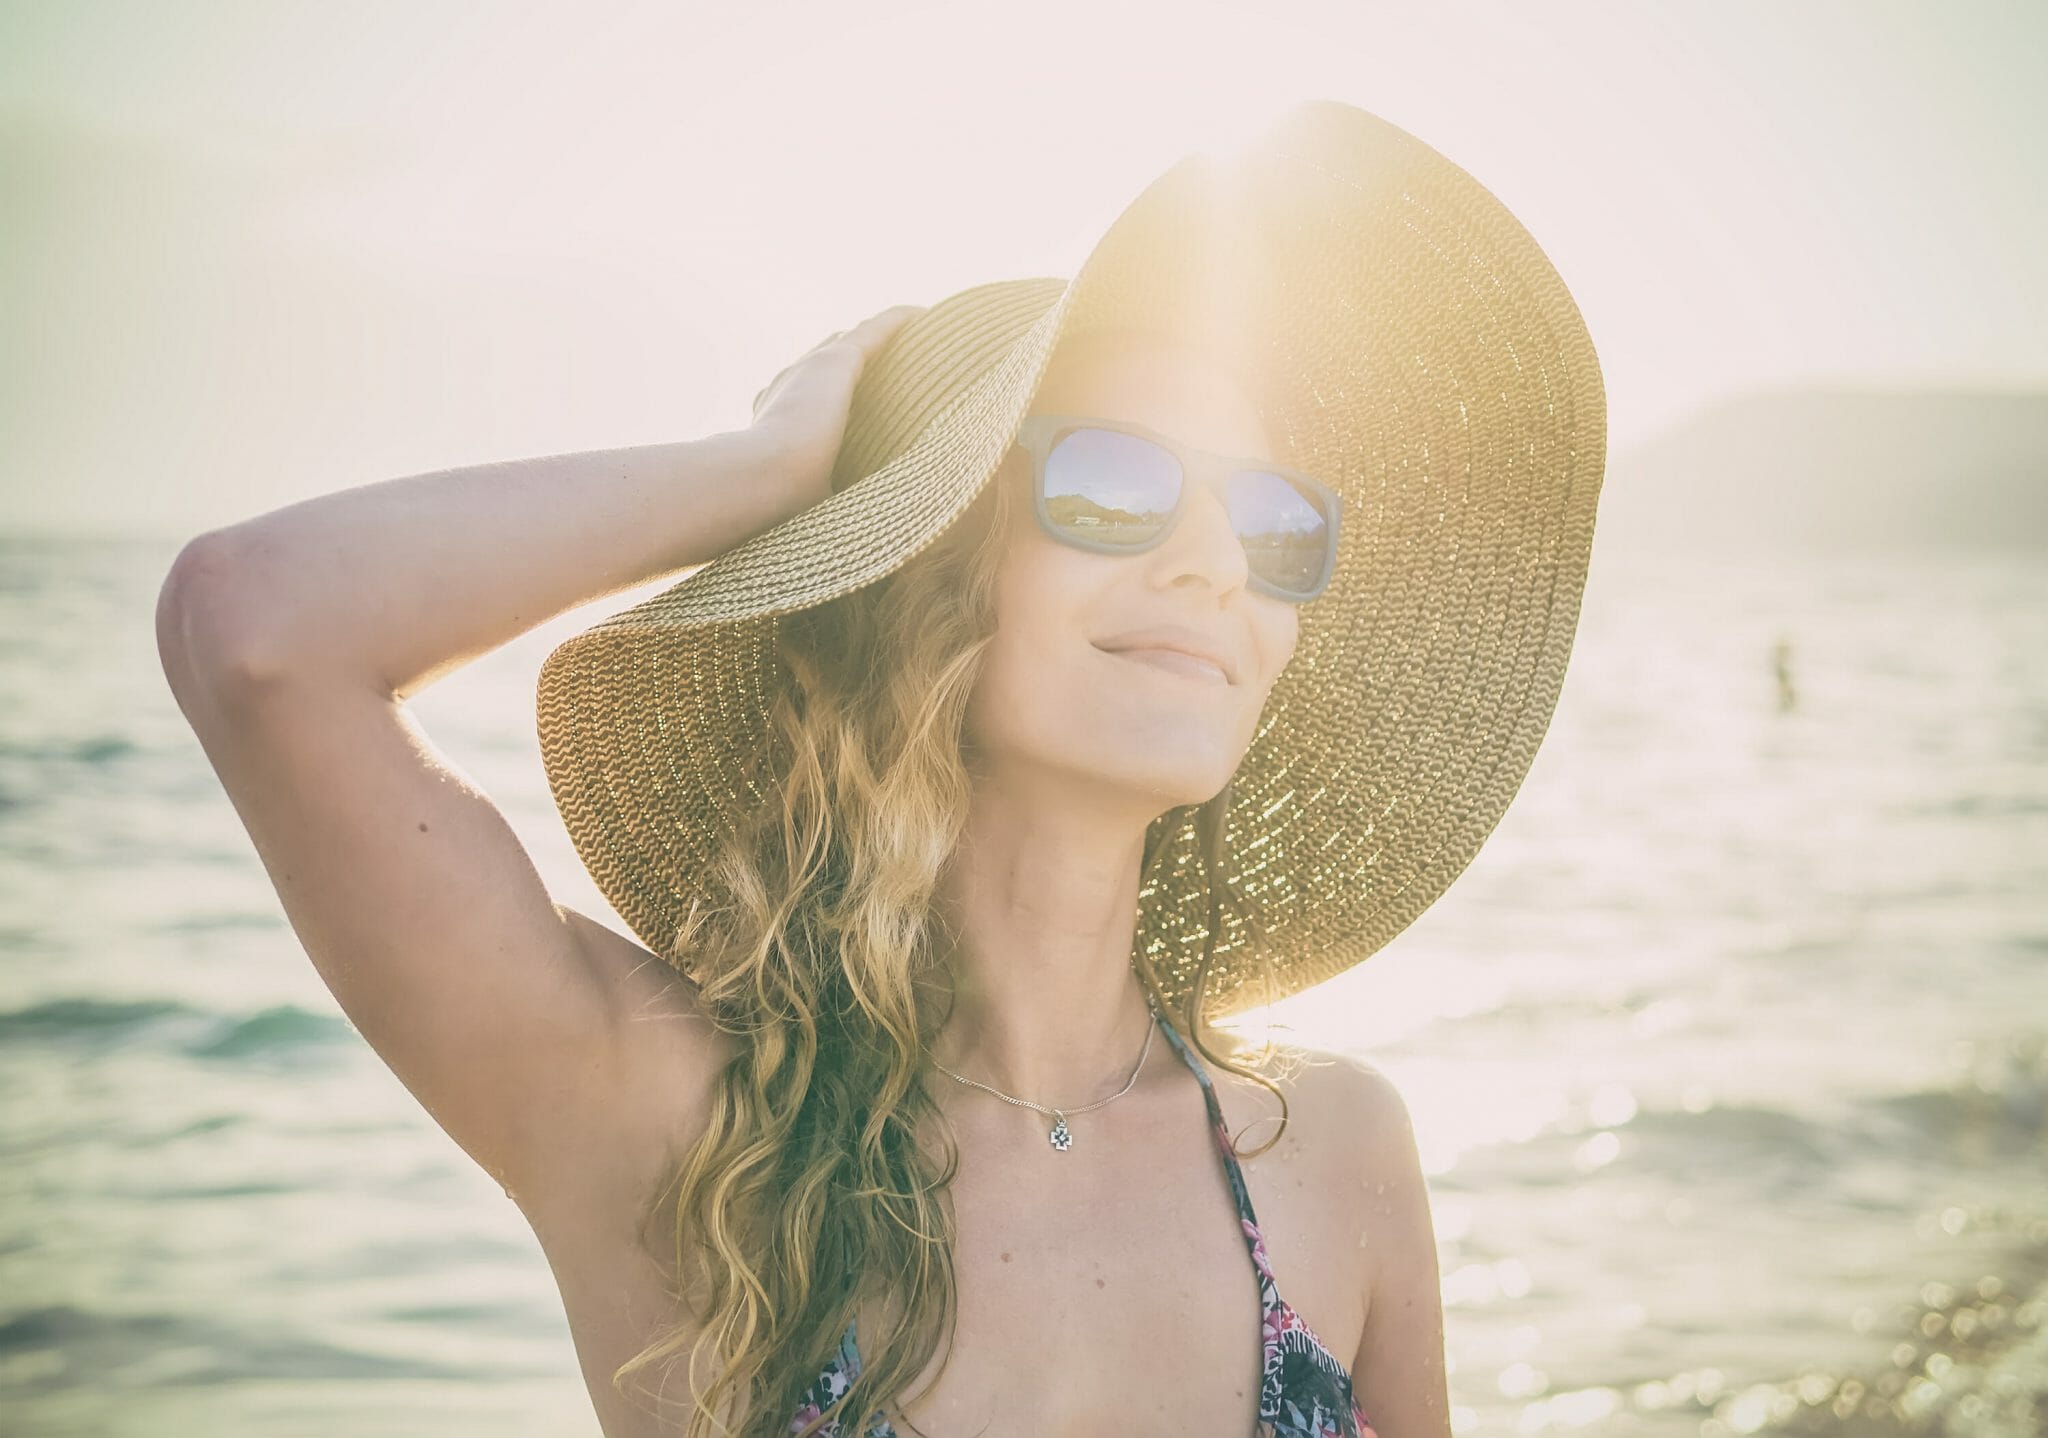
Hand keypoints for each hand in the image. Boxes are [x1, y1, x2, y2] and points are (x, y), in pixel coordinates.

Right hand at [748, 303, 926, 512]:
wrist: (760, 486)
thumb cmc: (781, 514)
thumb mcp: (814, 509)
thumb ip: (837, 510)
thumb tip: (875, 539)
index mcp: (775, 424)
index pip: (803, 400)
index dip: (827, 396)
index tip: (851, 403)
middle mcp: (788, 389)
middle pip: (825, 363)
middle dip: (853, 359)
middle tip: (888, 364)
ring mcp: (809, 370)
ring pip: (853, 340)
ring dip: (881, 337)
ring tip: (914, 337)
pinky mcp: (836, 359)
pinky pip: (877, 330)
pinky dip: (900, 321)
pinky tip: (925, 314)